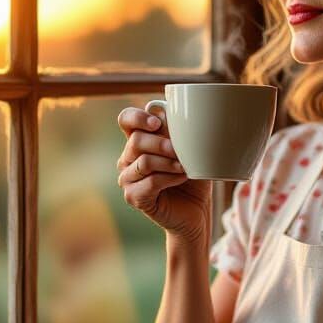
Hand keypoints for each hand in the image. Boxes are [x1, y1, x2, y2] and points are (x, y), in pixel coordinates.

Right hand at [116, 107, 212, 242]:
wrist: (196, 211)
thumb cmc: (193, 177)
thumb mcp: (190, 151)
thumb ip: (180, 133)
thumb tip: (174, 112)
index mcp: (139, 141)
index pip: (126, 120)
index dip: (137, 117)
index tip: (157, 123)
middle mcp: (128, 158)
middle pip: (136, 140)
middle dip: (161, 143)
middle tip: (179, 151)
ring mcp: (128, 178)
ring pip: (143, 161)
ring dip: (167, 162)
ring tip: (184, 166)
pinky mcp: (133, 197)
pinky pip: (148, 182)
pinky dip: (168, 179)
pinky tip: (181, 177)